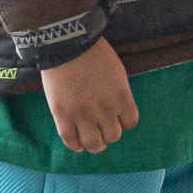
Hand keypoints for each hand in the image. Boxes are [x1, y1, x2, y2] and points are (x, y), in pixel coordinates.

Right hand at [41, 38, 139, 154]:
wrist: (67, 46)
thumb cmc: (94, 55)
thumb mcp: (117, 73)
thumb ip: (119, 93)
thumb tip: (117, 110)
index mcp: (122, 97)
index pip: (130, 123)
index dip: (123, 122)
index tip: (116, 119)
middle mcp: (105, 110)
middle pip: (113, 136)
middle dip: (109, 133)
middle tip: (102, 128)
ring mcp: (83, 115)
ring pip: (94, 144)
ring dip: (95, 144)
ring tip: (91, 140)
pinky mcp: (63, 116)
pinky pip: (70, 140)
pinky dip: (75, 146)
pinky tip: (77, 144)